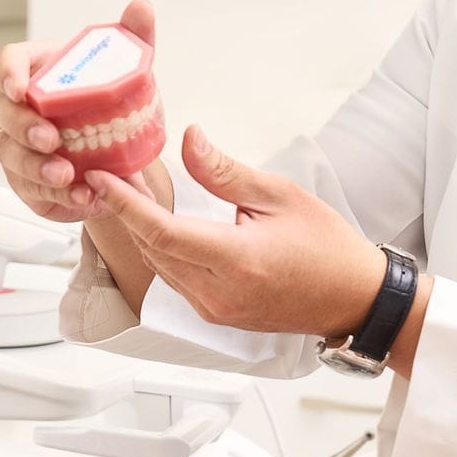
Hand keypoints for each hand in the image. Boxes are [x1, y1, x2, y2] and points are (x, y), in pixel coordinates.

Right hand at [0, 0, 166, 222]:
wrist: (122, 151)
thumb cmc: (113, 102)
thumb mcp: (129, 70)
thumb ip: (134, 38)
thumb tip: (142, 6)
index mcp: (40, 73)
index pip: (10, 63)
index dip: (8, 74)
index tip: (20, 88)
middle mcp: (22, 109)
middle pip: (3, 113)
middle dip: (22, 127)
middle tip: (50, 139)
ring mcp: (21, 146)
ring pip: (11, 156)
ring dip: (37, 167)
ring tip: (68, 175)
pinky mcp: (30, 181)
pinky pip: (32, 190)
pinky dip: (58, 196)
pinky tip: (83, 197)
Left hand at [86, 125, 386, 338]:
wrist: (354, 298)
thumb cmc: (328, 247)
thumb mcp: (280, 195)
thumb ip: (225, 172)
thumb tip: (189, 140)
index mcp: (238, 262)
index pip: (163, 232)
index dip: (126, 204)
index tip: (102, 178)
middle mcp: (219, 294)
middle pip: (152, 248)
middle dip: (127, 210)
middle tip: (114, 171)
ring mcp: (215, 310)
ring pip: (159, 265)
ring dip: (141, 230)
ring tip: (132, 190)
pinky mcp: (215, 315)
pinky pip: (174, 279)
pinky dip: (161, 248)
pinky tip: (160, 222)